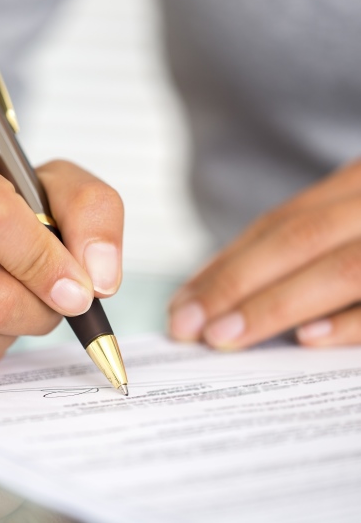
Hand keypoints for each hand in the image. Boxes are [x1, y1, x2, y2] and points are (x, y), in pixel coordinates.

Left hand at [169, 160, 360, 348]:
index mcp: (357, 186)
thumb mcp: (353, 216)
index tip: (182, 301)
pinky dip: (349, 323)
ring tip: (221, 336)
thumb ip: (305, 243)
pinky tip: (305, 339)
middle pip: (298, 239)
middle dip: (233, 284)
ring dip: (273, 305)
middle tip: (185, 325)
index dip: (225, 264)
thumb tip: (223, 294)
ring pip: (339, 269)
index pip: (278, 225)